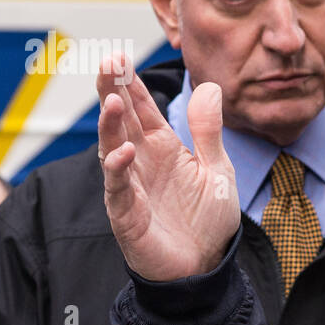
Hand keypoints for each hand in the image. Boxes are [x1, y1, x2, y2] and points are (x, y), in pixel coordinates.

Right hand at [97, 55, 239, 280]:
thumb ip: (208, 131)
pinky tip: (123, 151)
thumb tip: (208, 86)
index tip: (119, 57)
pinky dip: (117, 169)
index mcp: (163, 148)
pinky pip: (117, 188)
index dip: (131, 84)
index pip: (141, 109)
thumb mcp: (217, 170)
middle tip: (107, 62)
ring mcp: (130, 187)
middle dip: (113, 91)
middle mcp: (141, 162)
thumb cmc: (208, 221)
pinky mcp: (126, 215)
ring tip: (111, 99)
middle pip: (121, 120)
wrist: (205, 267)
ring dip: (109, 124)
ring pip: (111, 148)